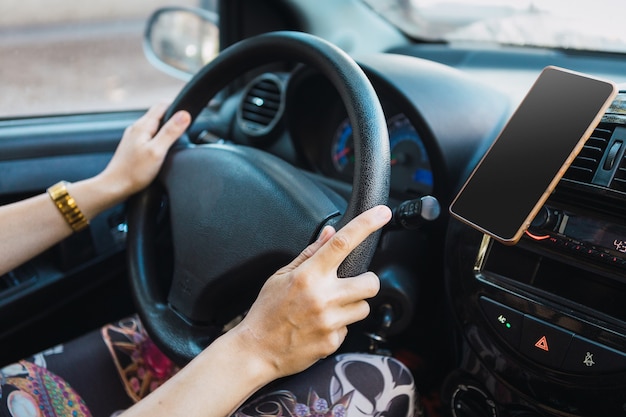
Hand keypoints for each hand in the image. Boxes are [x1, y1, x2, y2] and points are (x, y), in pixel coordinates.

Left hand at [99, 103, 190, 196]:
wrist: (115, 187)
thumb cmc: (134, 172)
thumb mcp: (157, 151)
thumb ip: (171, 132)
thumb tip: (184, 115)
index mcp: (143, 126)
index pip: (162, 105)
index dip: (177, 107)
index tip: (189, 114)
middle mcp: (136, 128)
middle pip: (158, 114)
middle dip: (173, 117)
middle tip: (187, 127)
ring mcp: (133, 137)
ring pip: (154, 125)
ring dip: (166, 128)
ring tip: (177, 138)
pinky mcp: (133, 147)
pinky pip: (149, 135)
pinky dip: (159, 137)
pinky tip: (163, 148)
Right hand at [229, 205, 391, 378]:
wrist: (256, 350)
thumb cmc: (266, 311)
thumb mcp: (281, 276)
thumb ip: (310, 253)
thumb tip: (330, 233)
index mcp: (308, 275)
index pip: (343, 243)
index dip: (366, 225)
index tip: (381, 214)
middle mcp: (322, 296)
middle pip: (371, 282)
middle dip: (367, 281)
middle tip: (351, 284)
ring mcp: (329, 321)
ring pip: (363, 307)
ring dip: (352, 305)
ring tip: (330, 308)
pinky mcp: (332, 342)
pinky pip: (349, 329)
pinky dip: (339, 326)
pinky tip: (320, 326)